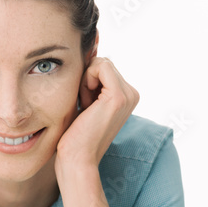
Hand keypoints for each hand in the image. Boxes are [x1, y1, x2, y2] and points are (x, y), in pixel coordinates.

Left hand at [55, 56, 138, 172]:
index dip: (87, 80)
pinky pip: (101, 65)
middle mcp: (132, 94)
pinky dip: (87, 79)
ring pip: (101, 63)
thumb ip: (91, 77)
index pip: (104, 67)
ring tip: (85, 106)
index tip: (84, 104)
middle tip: (84, 107)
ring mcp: (128, 95)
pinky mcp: (119, 96)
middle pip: (103, 63)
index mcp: (127, 95)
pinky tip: (86, 102)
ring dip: (85, 81)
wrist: (77, 159)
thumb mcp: (84, 100)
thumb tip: (91, 47)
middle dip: (86, 79)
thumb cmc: (75, 134)